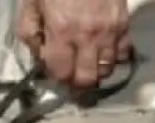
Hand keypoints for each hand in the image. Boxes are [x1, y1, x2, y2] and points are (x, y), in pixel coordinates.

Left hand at [17, 0, 132, 91]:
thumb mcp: (30, 5)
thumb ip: (31, 34)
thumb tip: (39, 57)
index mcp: (61, 31)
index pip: (61, 73)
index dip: (57, 79)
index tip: (55, 74)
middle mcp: (88, 35)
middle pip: (87, 79)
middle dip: (77, 83)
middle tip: (72, 78)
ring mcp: (109, 29)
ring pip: (107, 69)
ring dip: (96, 72)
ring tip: (87, 65)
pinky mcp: (124, 22)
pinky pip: (124, 51)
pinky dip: (114, 56)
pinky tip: (104, 51)